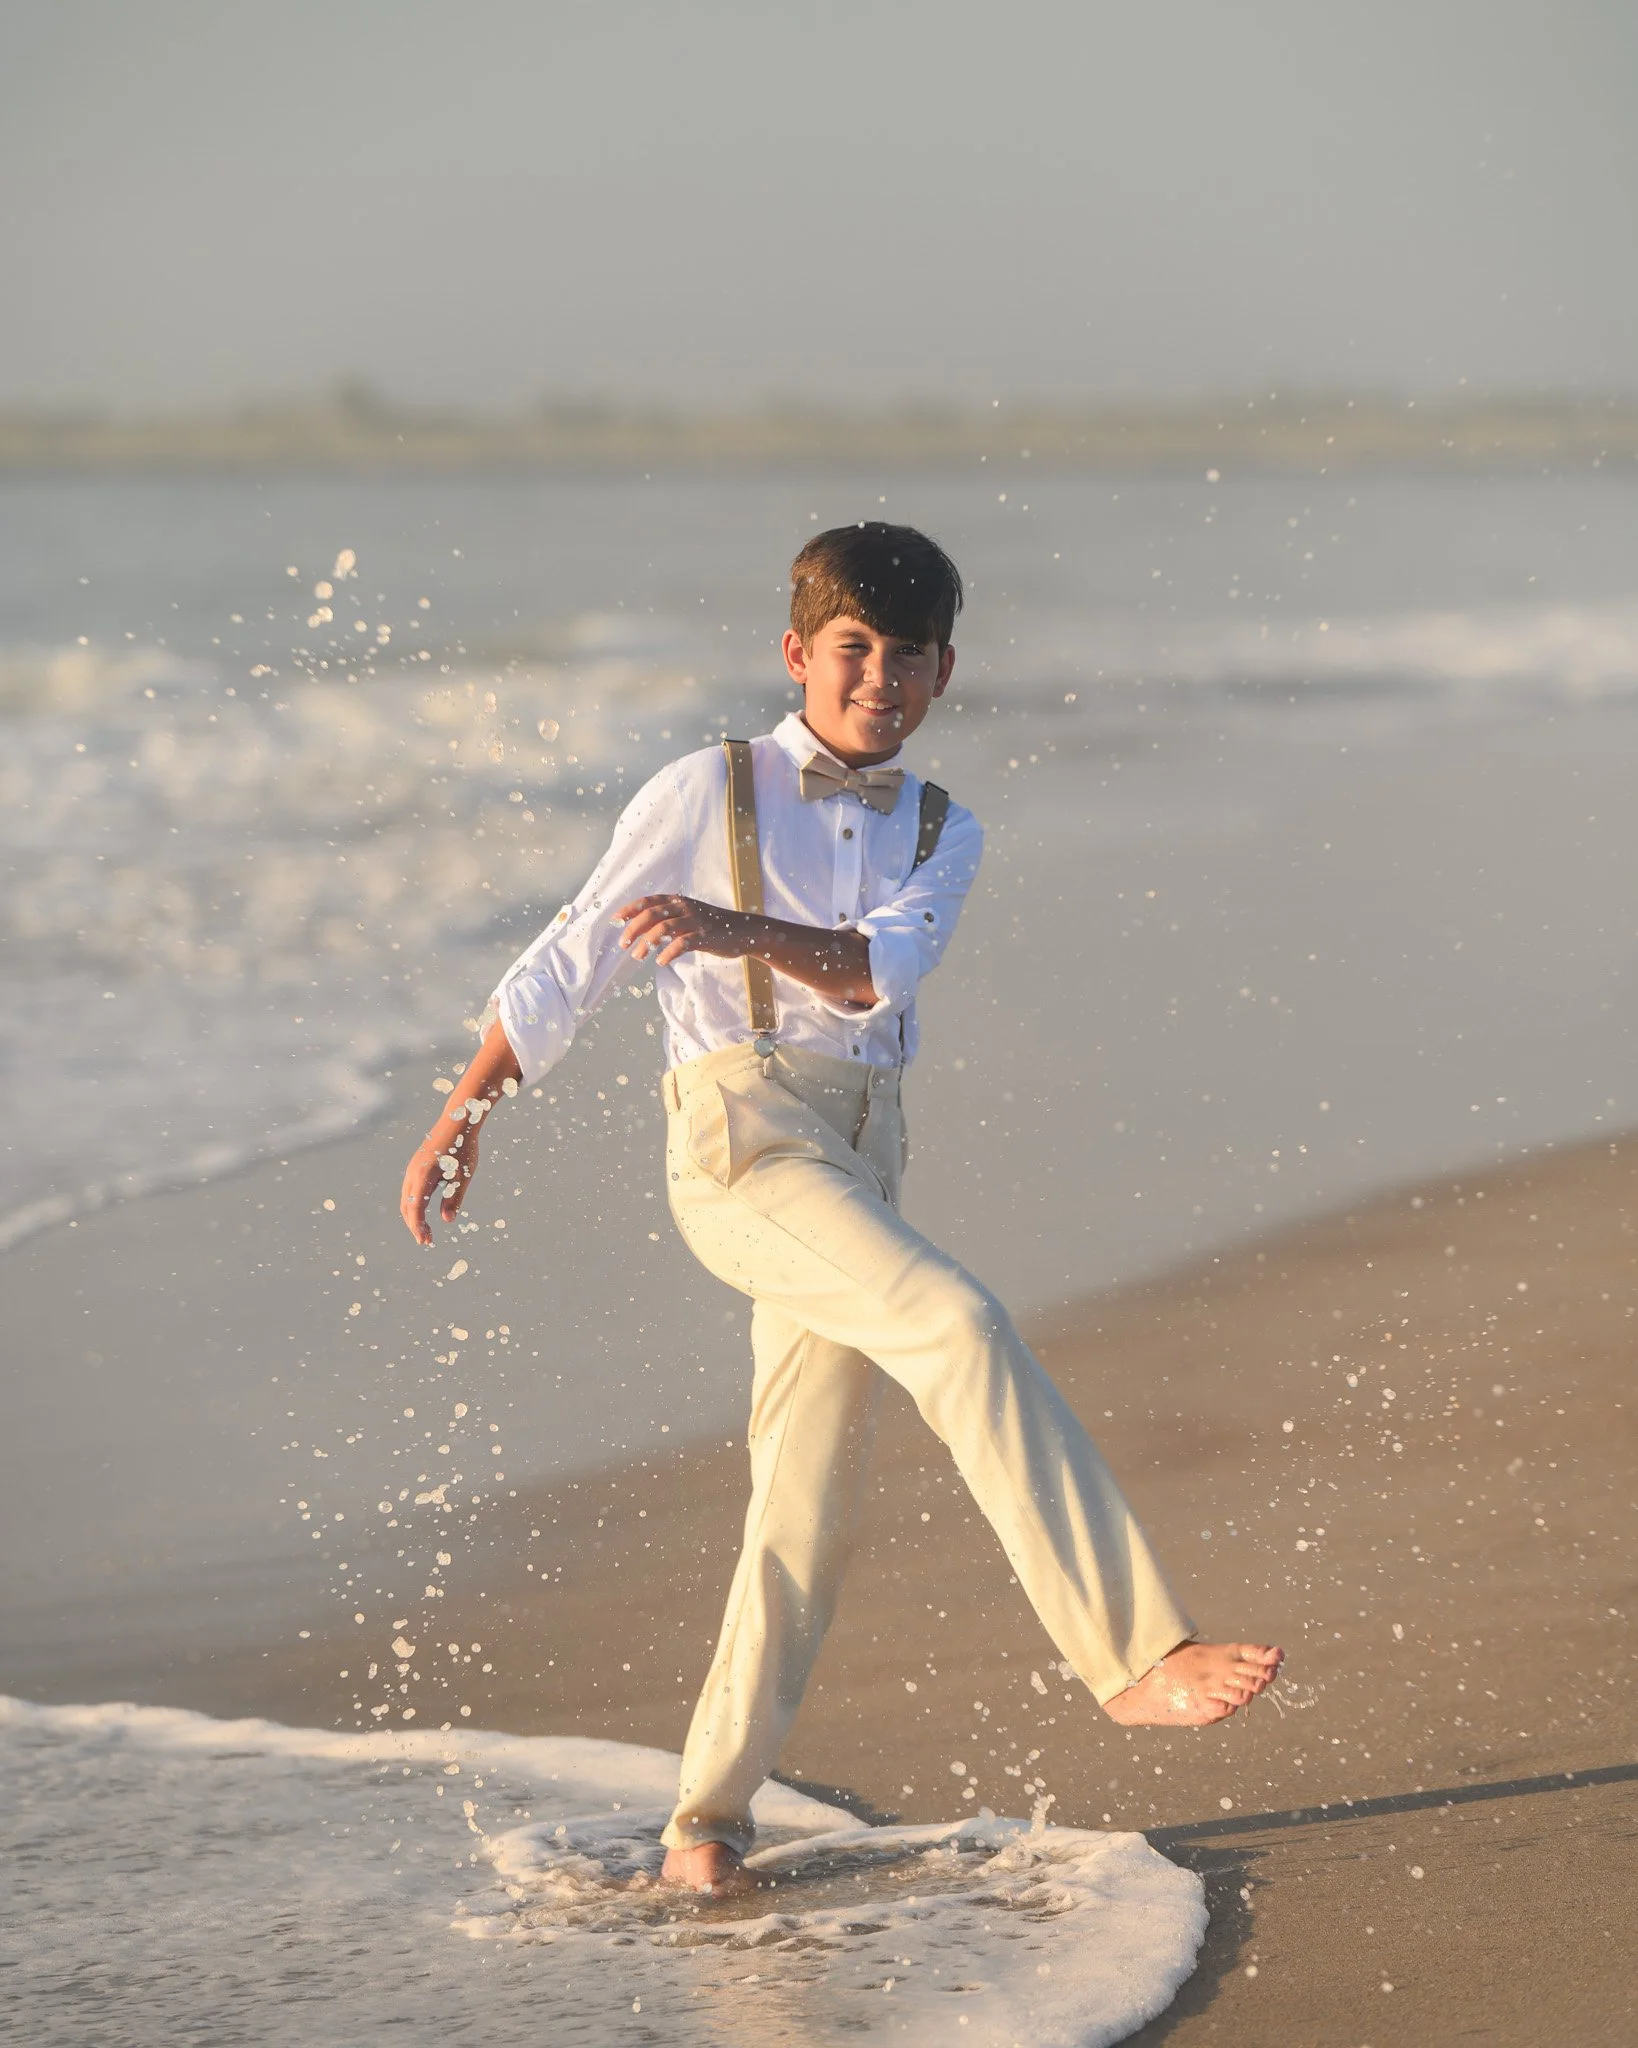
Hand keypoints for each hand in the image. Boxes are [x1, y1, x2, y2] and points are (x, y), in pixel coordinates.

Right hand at [400, 1122, 480, 1244]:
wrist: (457, 1120)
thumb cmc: (463, 1147)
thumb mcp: (462, 1175)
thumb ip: (454, 1198)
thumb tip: (446, 1220)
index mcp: (423, 1176)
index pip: (415, 1209)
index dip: (419, 1227)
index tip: (426, 1241)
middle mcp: (413, 1173)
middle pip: (407, 1207)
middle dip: (415, 1225)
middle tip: (427, 1241)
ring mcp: (412, 1168)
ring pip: (406, 1199)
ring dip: (413, 1216)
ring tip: (426, 1230)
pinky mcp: (416, 1166)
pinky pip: (409, 1190)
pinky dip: (414, 1204)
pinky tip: (424, 1211)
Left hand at [615, 893, 745, 966]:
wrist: (742, 931)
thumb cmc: (710, 925)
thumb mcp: (687, 917)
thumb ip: (666, 920)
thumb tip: (639, 928)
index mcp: (677, 901)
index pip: (648, 901)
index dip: (630, 909)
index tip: (615, 920)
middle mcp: (684, 907)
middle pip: (651, 914)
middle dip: (633, 929)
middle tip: (623, 944)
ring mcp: (694, 921)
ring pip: (663, 928)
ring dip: (646, 943)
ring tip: (637, 956)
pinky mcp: (704, 936)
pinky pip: (682, 944)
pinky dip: (668, 953)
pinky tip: (660, 962)